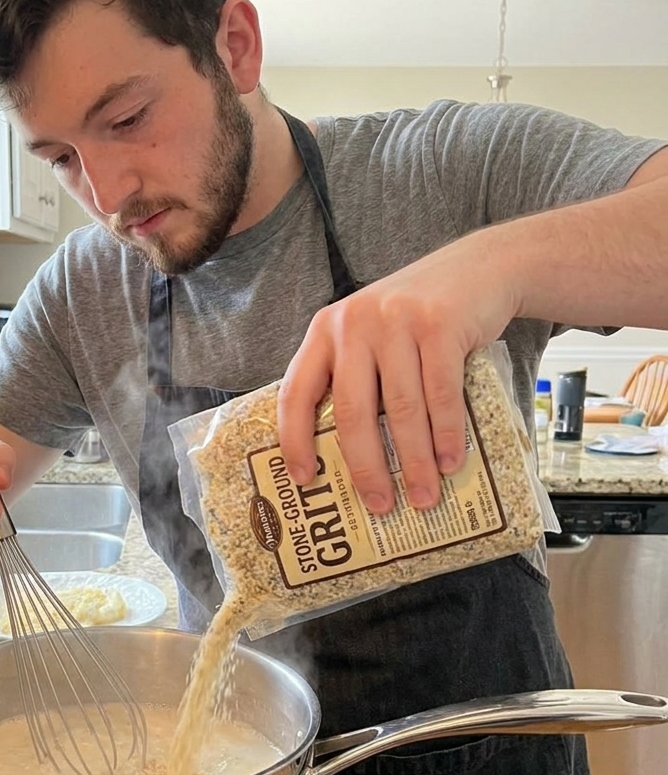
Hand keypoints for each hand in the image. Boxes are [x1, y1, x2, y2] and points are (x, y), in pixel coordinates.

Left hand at [277, 238, 519, 513]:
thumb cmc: (415, 318)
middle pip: (352, 411)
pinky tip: (449, 462)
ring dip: (413, 461)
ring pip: (401, 409)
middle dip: (366, 467)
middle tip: (378, 505)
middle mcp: (354, 325)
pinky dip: (446, 435)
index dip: (295, 439)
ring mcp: (396, 322)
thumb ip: (351, 376)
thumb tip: (345, 457)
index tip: (304, 479)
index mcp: (325, 331)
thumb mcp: (369, 335)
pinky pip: (440, 394)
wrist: (478, 269)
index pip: (296, 392)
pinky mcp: (439, 324)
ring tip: (422, 496)